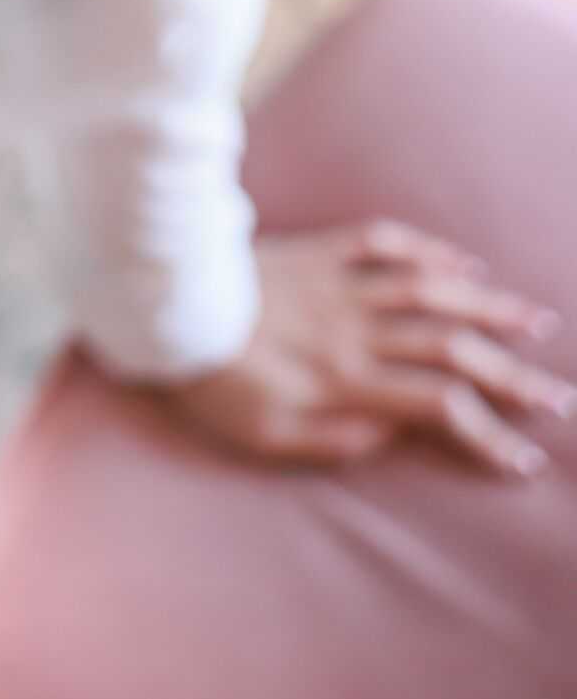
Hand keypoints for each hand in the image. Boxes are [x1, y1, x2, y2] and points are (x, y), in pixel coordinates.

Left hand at [159, 221, 573, 476]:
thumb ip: (337, 440)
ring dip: (487, 302)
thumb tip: (393, 434)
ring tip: (535, 319)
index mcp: (347, 379)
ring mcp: (340, 284)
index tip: (524, 455)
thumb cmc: (213, 382)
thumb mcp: (269, 437)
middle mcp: (356, 328)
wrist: (162, 308)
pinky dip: (427, 249)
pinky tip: (460, 259)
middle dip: (512, 372)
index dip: (488, 432)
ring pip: (430, 288)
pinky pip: (383, 243)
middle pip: (451, 345)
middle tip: (559, 393)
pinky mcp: (319, 250)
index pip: (439, 406)